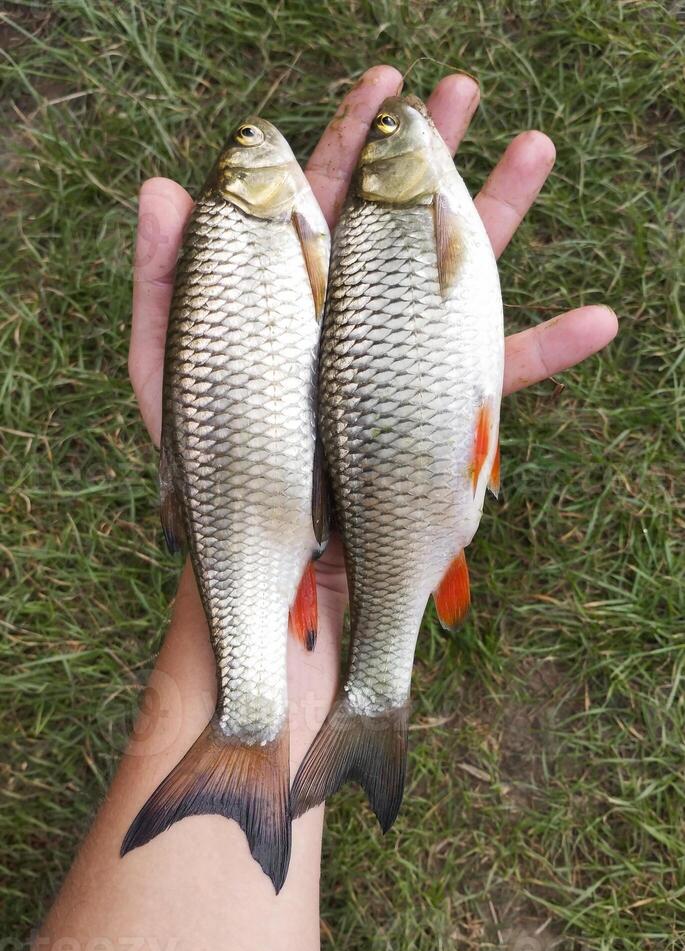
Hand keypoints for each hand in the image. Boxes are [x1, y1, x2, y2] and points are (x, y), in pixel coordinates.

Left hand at [129, 65, 616, 756]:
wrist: (279, 561)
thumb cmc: (216, 469)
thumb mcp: (170, 374)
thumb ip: (166, 283)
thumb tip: (162, 185)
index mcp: (295, 294)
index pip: (321, 196)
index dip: (350, 135)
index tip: (385, 80)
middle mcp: (354, 315)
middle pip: (398, 216)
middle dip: (431, 149)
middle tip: (464, 88)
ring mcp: (402, 359)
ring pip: (458, 271)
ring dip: (502, 210)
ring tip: (538, 147)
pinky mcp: (441, 410)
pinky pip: (506, 372)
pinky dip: (556, 348)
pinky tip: (600, 319)